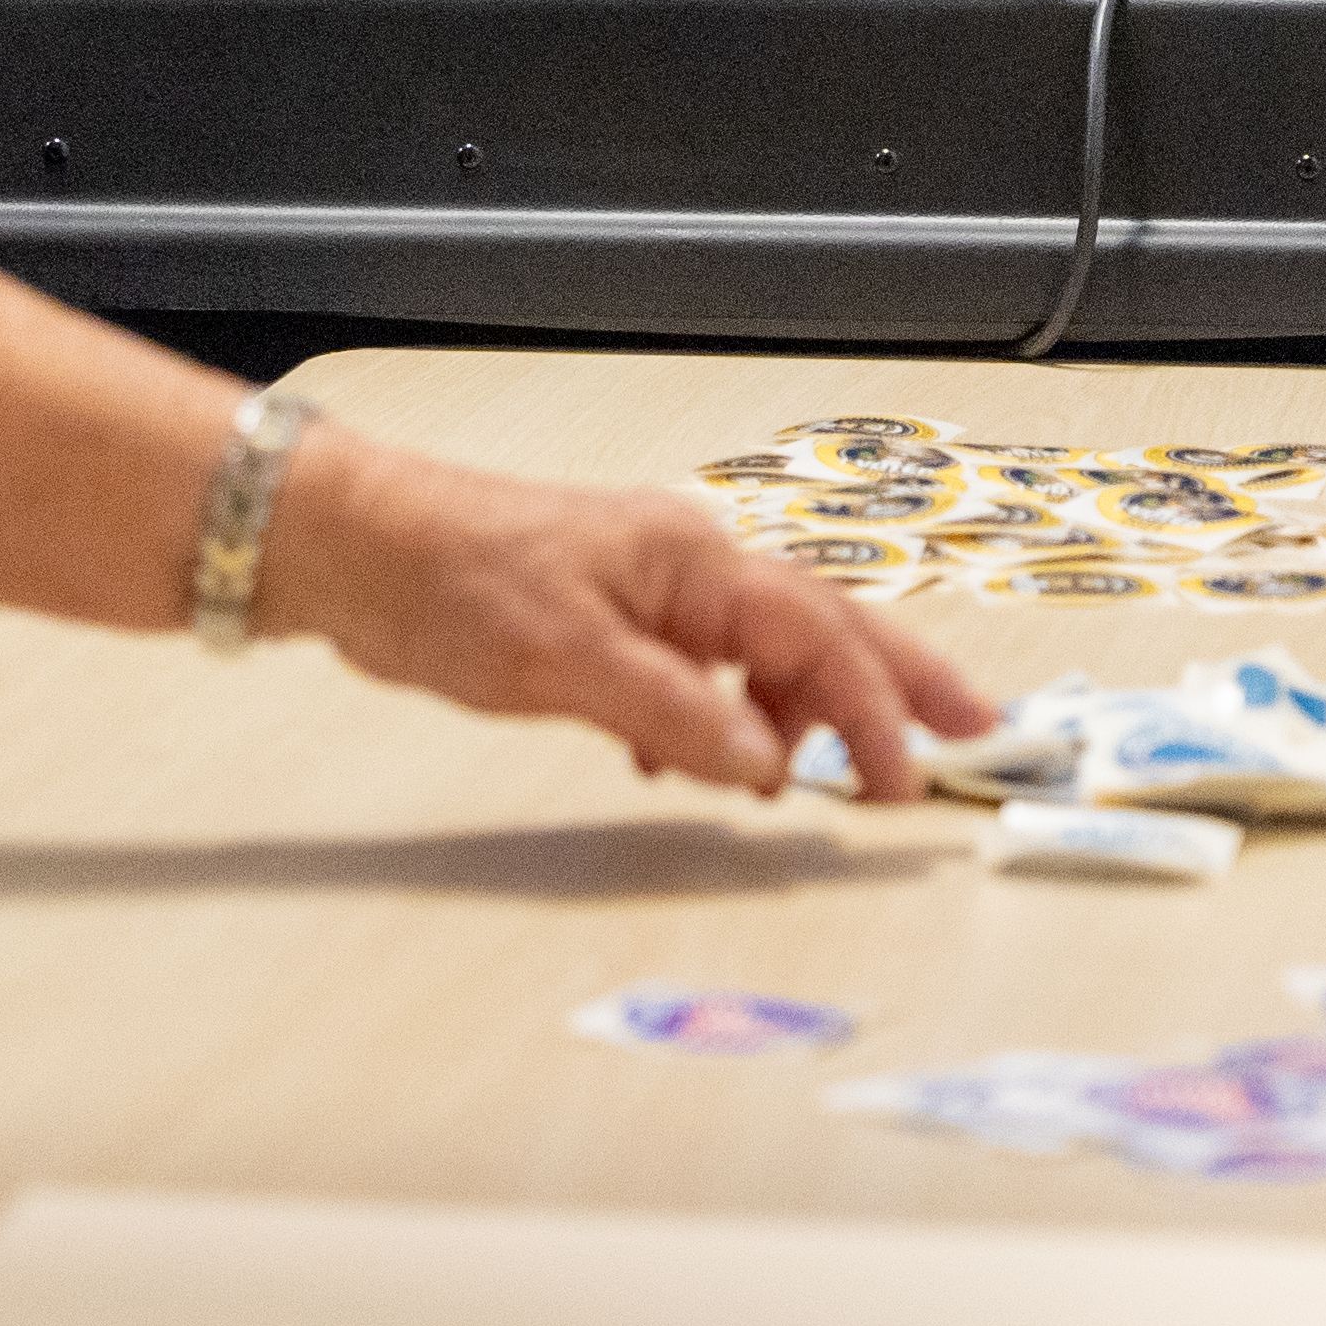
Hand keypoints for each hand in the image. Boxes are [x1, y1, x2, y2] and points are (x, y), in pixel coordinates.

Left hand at [254, 429, 995, 804]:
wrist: (354, 544)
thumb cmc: (450, 577)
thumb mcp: (566, 661)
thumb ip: (674, 715)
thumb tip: (764, 765)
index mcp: (693, 562)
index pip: (816, 637)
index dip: (873, 710)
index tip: (907, 778)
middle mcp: (687, 566)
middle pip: (822, 624)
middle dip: (898, 682)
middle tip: (971, 731)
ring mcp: (650, 589)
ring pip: (763, 649)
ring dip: (803, 711)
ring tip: (822, 781)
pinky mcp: (607, 616)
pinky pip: (703, 666)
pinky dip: (724, 716)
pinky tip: (698, 764)